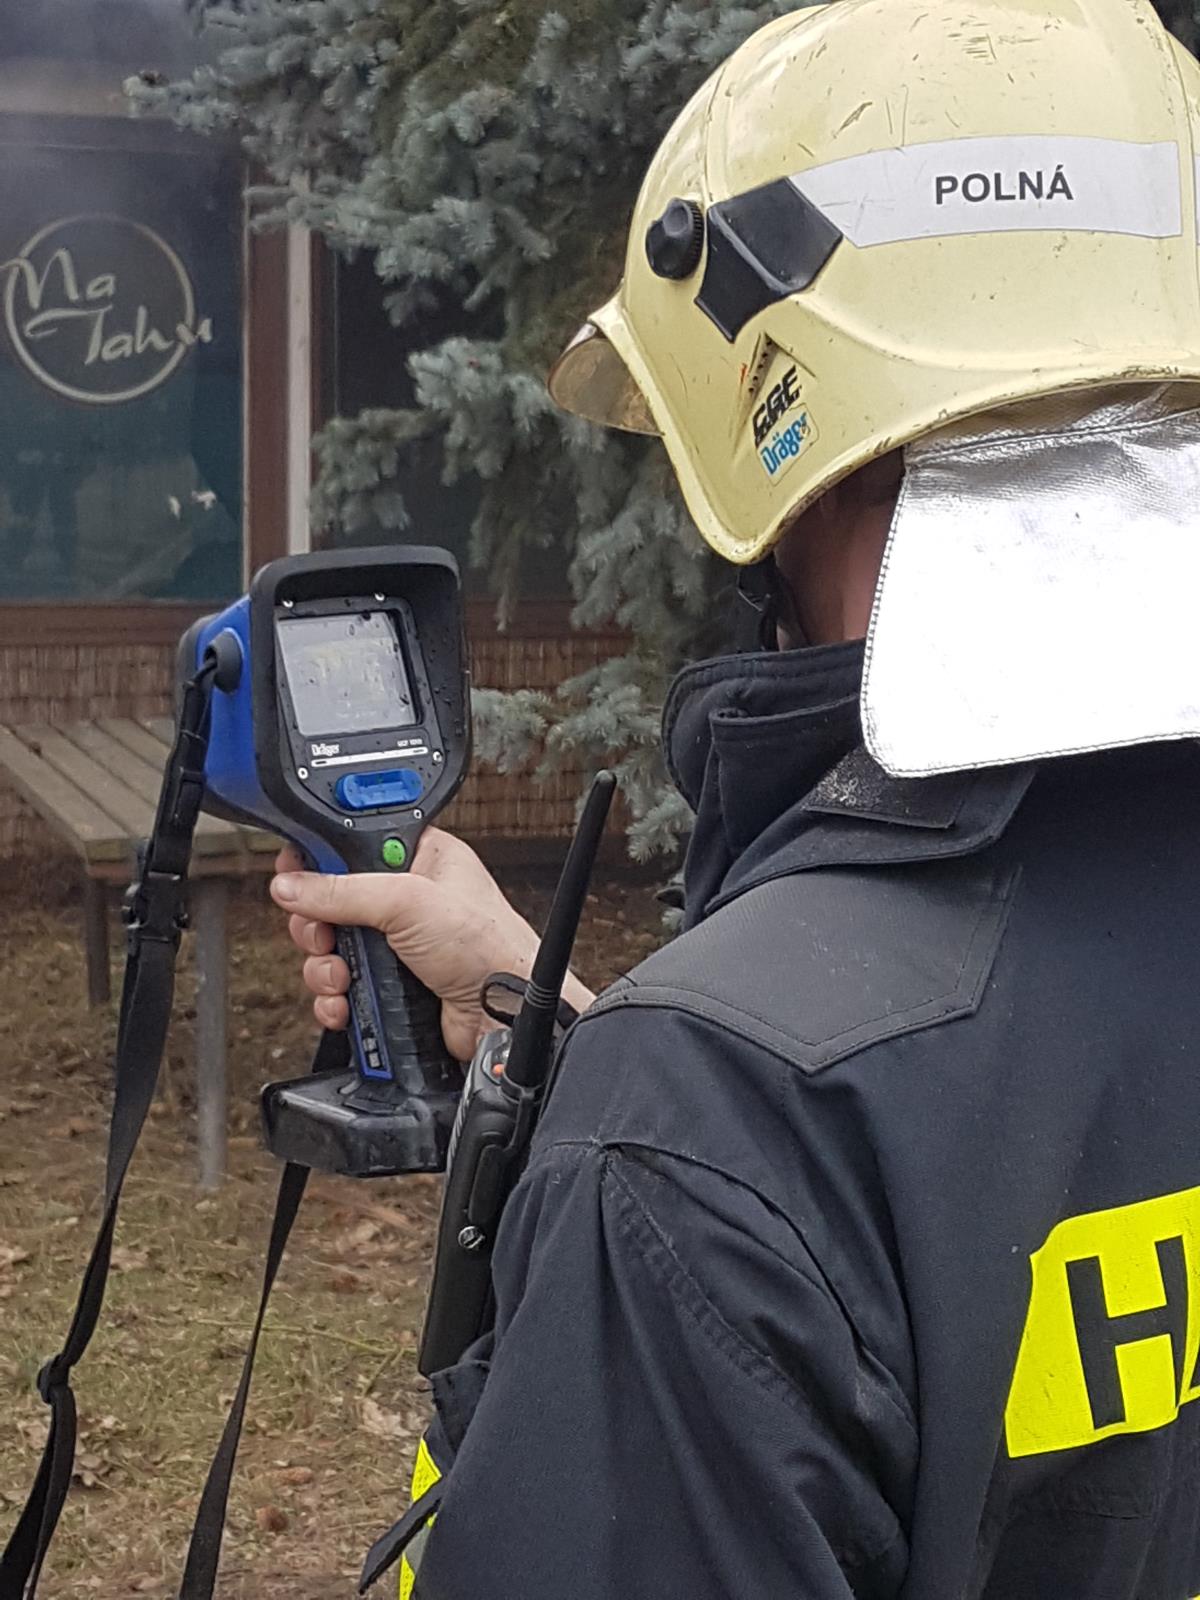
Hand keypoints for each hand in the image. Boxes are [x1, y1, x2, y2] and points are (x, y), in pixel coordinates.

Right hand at [270, 827, 593, 1060]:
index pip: (352, 844)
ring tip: (342, 978)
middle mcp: (406, 898)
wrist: (505, 1017)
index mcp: (419, 858)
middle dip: (317, 926)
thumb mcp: (409, 901)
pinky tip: (346, 1004)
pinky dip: (336, 1000)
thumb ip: (344, 889)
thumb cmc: (488, 946)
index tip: (297, 872)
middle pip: (330, 901)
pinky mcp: (390, 986)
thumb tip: (291, 884)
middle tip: (323, 936)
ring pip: (331, 949)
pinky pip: (342, 988)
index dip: (320, 858)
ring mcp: (396, 945)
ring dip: (324, 967)